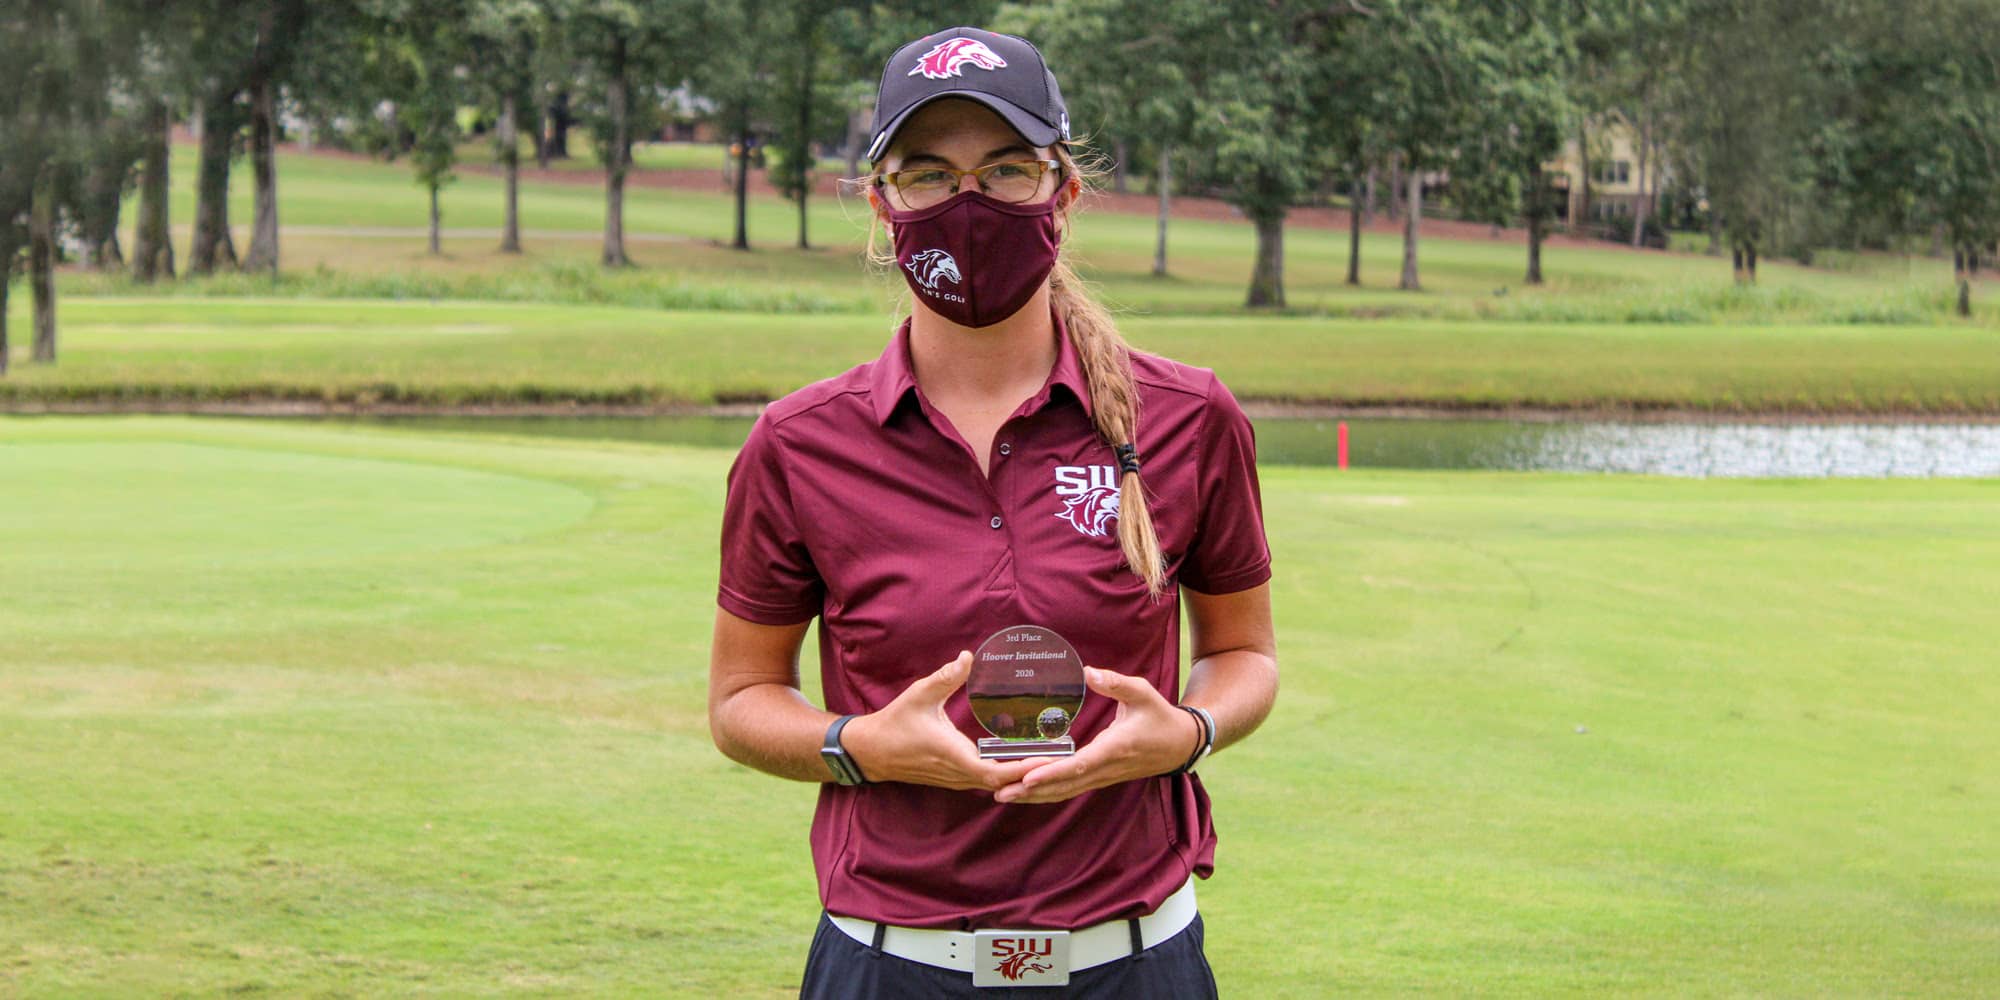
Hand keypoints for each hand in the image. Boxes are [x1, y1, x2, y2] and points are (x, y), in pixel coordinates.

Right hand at [839, 651, 1051, 792]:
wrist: (872, 751)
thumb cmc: (895, 722)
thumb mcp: (920, 694)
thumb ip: (945, 677)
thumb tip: (968, 657)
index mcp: (954, 756)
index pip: (997, 773)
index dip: (1024, 770)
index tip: (1049, 761)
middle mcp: (958, 773)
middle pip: (1004, 783)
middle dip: (1033, 773)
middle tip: (1063, 758)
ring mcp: (956, 779)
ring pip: (997, 784)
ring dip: (1022, 776)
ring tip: (1051, 759)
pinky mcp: (954, 777)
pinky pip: (986, 781)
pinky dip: (1007, 775)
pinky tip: (1022, 761)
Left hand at [991, 666, 1201, 804]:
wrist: (1180, 744)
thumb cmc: (1159, 716)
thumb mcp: (1142, 692)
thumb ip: (1115, 683)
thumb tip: (1087, 671)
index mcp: (1114, 749)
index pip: (1078, 766)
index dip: (1051, 773)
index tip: (1026, 777)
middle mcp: (1105, 768)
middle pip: (1064, 786)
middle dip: (1031, 791)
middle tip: (998, 792)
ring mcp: (1103, 777)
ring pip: (1065, 792)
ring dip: (1035, 796)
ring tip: (1003, 796)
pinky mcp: (1100, 777)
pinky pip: (1071, 788)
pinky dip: (1048, 792)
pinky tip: (1027, 792)